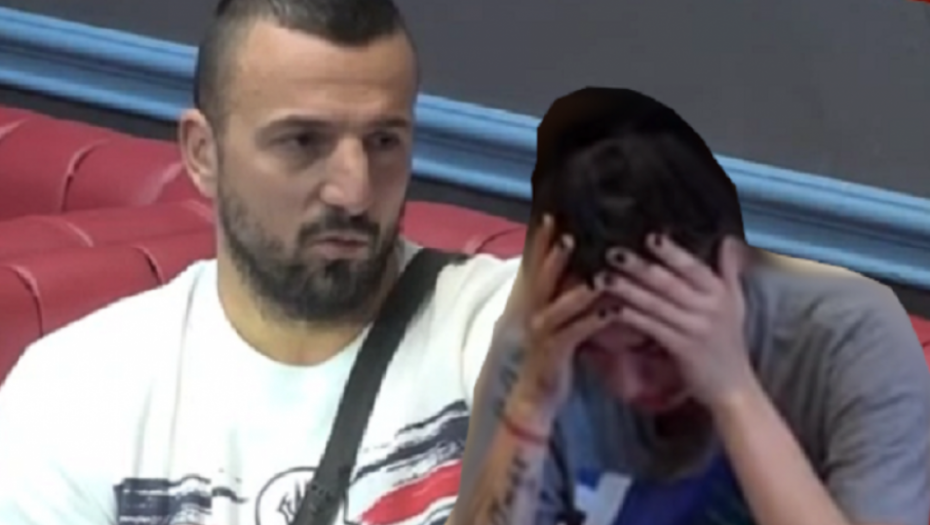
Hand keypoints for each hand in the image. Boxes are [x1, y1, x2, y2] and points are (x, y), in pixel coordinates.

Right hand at [499, 215, 616, 421]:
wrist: (538, 391)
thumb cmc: (555, 348)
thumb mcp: (559, 314)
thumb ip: (568, 289)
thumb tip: (588, 260)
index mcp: (537, 298)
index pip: (538, 262)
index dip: (543, 239)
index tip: (553, 213)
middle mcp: (535, 310)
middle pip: (543, 278)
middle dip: (556, 256)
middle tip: (570, 234)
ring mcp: (542, 332)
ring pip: (559, 306)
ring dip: (578, 290)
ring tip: (599, 274)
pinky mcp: (555, 352)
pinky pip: (575, 333)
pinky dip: (593, 321)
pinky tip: (613, 311)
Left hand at [606, 233, 756, 409]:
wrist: (733, 386)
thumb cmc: (729, 341)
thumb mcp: (736, 302)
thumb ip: (729, 270)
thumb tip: (728, 238)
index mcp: (720, 293)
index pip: (694, 267)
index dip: (672, 252)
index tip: (650, 236)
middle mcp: (709, 308)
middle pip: (669, 283)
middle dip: (640, 266)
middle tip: (612, 252)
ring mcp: (695, 329)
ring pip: (656, 304)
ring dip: (628, 289)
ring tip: (602, 277)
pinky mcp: (682, 350)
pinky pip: (652, 328)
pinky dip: (631, 317)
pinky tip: (611, 309)